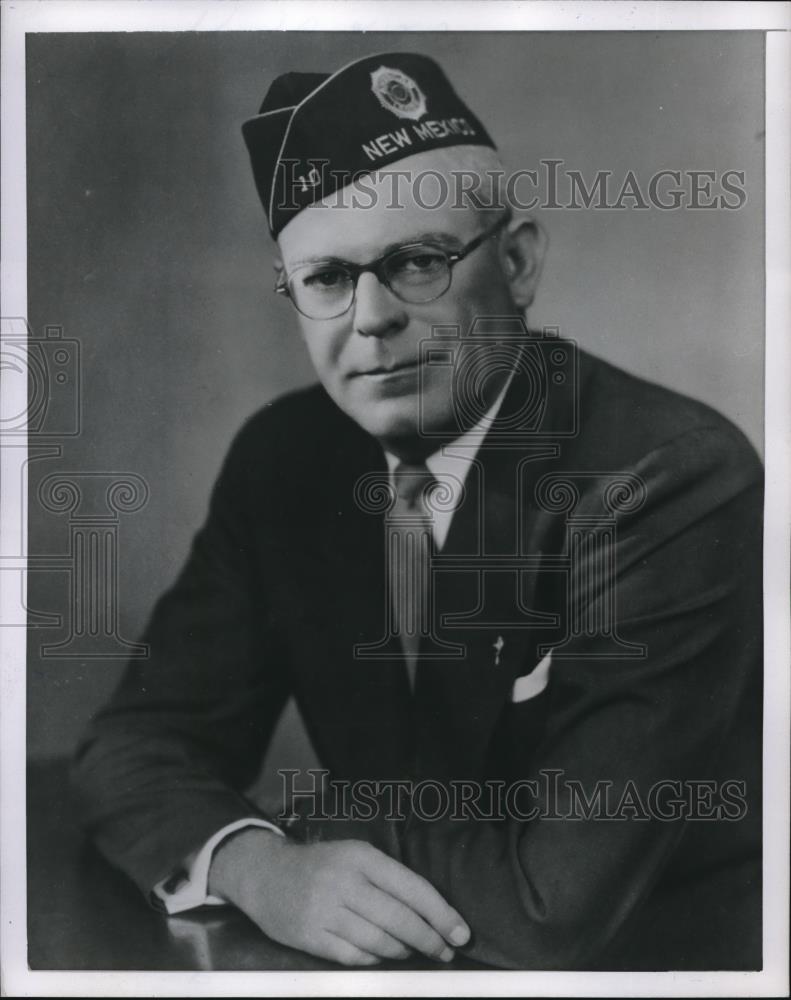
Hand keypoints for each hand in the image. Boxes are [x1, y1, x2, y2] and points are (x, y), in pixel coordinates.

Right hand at [208, 828, 470, 965]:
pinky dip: (376, 960)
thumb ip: (389, 879)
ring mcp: (325, 910)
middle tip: (445, 951)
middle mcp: (344, 881)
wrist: (265, 874)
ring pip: (380, 942)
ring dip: (404, 951)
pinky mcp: (311, 936)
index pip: (412, 888)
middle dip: (430, 940)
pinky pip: (355, 957)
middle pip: (400, 919)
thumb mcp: (355, 855)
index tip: (461, 933)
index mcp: (361, 856)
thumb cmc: (321, 865)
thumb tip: (433, 912)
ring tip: (413, 951)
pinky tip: (383, 955)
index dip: (441, 914)